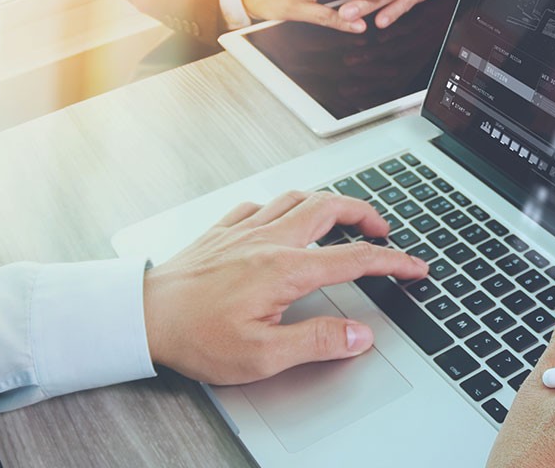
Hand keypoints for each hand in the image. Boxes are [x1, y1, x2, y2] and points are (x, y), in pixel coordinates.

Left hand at [142, 191, 428, 383]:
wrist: (139, 317)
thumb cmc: (193, 337)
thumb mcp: (262, 356)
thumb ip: (316, 343)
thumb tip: (358, 336)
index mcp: (285, 269)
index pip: (355, 260)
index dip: (393, 262)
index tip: (415, 267)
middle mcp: (269, 240)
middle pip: (330, 208)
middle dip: (365, 214)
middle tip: (383, 230)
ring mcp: (243, 230)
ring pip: (298, 198)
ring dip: (329, 202)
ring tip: (343, 215)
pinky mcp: (221, 232)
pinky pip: (259, 205)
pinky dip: (281, 207)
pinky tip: (281, 219)